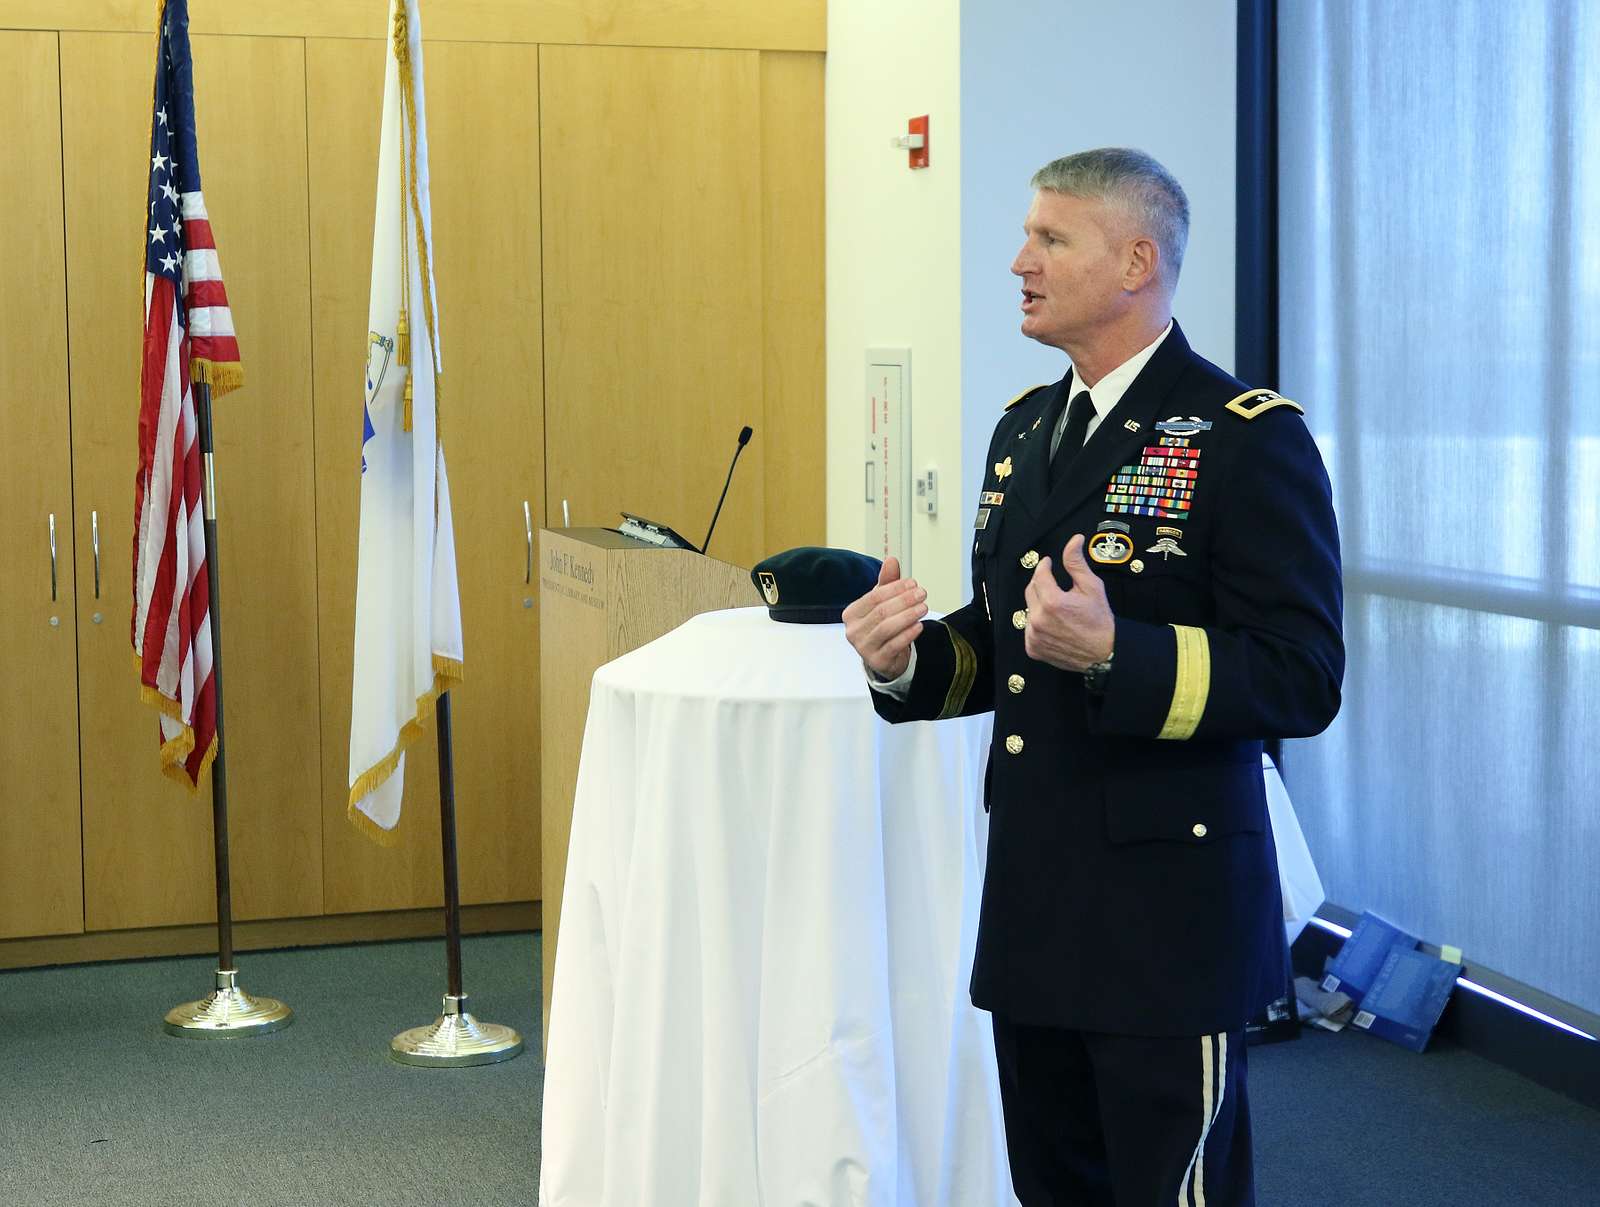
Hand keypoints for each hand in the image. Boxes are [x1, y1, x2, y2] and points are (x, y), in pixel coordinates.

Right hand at [843, 556, 927, 679]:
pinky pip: (894, 645)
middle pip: (881, 611)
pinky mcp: (877, 661)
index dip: (895, 588)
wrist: (884, 656)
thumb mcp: (883, 602)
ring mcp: (863, 648)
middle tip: (922, 593)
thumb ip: (887, 582)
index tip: (913, 583)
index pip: (873, 597)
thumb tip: (891, 560)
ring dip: (908, 615)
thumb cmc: (881, 625)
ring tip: (923, 607)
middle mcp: (853, 631)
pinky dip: (908, 634)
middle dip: (904, 600)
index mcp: (851, 613)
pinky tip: (919, 625)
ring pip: (887, 628)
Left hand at [1023, 534, 1114, 671]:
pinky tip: (1054, 624)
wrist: (1104, 653)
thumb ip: (1077, 562)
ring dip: (1040, 604)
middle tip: (1055, 585)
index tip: (1048, 563)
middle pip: (1031, 591)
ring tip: (1059, 609)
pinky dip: (1038, 624)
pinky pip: (1029, 629)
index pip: (1039, 574)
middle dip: (1041, 584)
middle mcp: (1039, 619)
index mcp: (1052, 602)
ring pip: (1029, 610)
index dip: (1044, 566)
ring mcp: (1034, 636)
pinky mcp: (1033, 648)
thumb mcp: (1092, 587)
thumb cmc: (1100, 620)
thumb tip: (1074, 539)